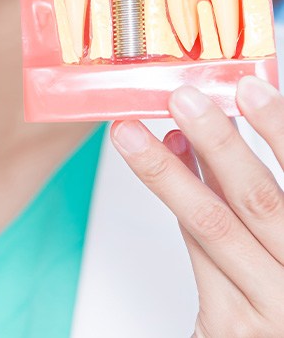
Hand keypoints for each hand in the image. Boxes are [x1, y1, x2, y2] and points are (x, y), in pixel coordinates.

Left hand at [111, 78, 283, 337]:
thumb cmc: (277, 288)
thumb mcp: (279, 235)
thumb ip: (250, 189)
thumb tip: (214, 132)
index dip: (278, 128)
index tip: (249, 87)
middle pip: (257, 198)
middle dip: (217, 143)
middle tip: (183, 99)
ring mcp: (271, 306)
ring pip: (212, 223)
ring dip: (167, 170)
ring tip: (132, 133)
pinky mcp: (231, 325)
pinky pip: (196, 250)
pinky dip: (175, 203)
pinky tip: (159, 167)